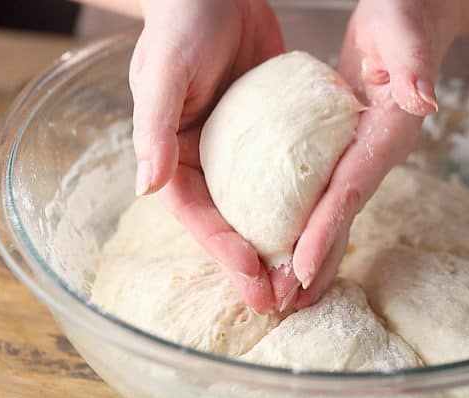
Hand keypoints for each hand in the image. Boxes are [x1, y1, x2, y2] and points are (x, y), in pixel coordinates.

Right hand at [129, 0, 283, 311]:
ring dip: (278, 242)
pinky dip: (298, 202)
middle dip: (250, 262)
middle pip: (228, 220)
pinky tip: (321, 224)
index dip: (221, 248)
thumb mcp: (162, 74)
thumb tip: (147, 189)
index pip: (196, 213)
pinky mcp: (271, 134)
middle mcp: (205, 159)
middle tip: (279, 300)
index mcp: (172, 154)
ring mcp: (239, 149)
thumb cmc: (182, 25)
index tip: (253, 276)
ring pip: (259, 206)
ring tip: (302, 279)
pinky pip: (286, 174)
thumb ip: (153, 130)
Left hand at [272, 0, 459, 308]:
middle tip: (286, 302)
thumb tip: (424, 99)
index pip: (351, 188)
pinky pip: (326, 195)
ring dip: (311, 254)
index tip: (300, 267)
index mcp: (386, 133)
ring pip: (334, 214)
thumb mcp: (403, 28)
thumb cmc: (405, 13)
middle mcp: (375, 153)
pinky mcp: (346, 150)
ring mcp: (361, 155)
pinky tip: (287, 244)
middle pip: (342, 216)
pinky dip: (309, 224)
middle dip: (316, 261)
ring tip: (285, 293)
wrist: (411, 15)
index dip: (326, 229)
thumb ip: (414, 61)